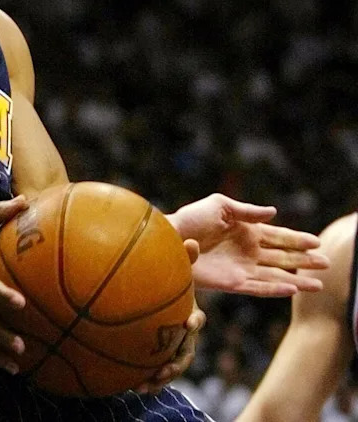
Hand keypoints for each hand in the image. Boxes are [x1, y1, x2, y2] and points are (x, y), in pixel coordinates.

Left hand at [137, 244, 204, 393]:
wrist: (141, 291)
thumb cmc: (160, 277)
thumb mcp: (169, 268)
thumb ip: (181, 258)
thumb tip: (192, 241)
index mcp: (186, 311)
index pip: (196, 318)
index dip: (194, 320)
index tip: (188, 321)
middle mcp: (180, 332)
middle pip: (185, 351)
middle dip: (176, 362)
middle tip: (165, 369)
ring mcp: (168, 344)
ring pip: (170, 365)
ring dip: (161, 377)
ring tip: (146, 385)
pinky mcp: (153, 353)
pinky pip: (152, 370)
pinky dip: (146, 380)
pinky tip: (132, 387)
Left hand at [168, 194, 329, 296]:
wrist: (170, 239)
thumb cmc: (191, 219)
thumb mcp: (219, 206)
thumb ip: (247, 211)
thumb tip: (273, 212)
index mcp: (246, 230)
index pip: (278, 236)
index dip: (297, 239)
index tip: (317, 241)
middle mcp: (247, 250)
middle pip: (283, 257)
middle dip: (305, 260)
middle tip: (326, 263)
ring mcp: (241, 268)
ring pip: (276, 275)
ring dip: (297, 279)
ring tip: (318, 284)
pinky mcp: (232, 283)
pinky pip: (259, 287)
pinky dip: (276, 289)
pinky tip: (293, 289)